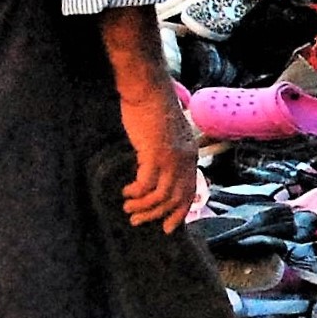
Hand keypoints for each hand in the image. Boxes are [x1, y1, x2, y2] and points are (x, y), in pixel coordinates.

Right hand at [117, 85, 199, 231]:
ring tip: (128, 208)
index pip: (189, 191)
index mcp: (190, 155)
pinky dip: (136, 192)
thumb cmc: (153, 109)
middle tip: (138, 221)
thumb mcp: (167, 136)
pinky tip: (126, 191)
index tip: (167, 227)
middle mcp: (185, 159)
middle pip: (176, 198)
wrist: (147, 90)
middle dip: (157, 214)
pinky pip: (147, 184)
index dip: (179, 212)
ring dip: (143, 206)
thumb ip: (166, 154)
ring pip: (161, 195)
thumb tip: (156, 174)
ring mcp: (172, 158)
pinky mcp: (155, 154)